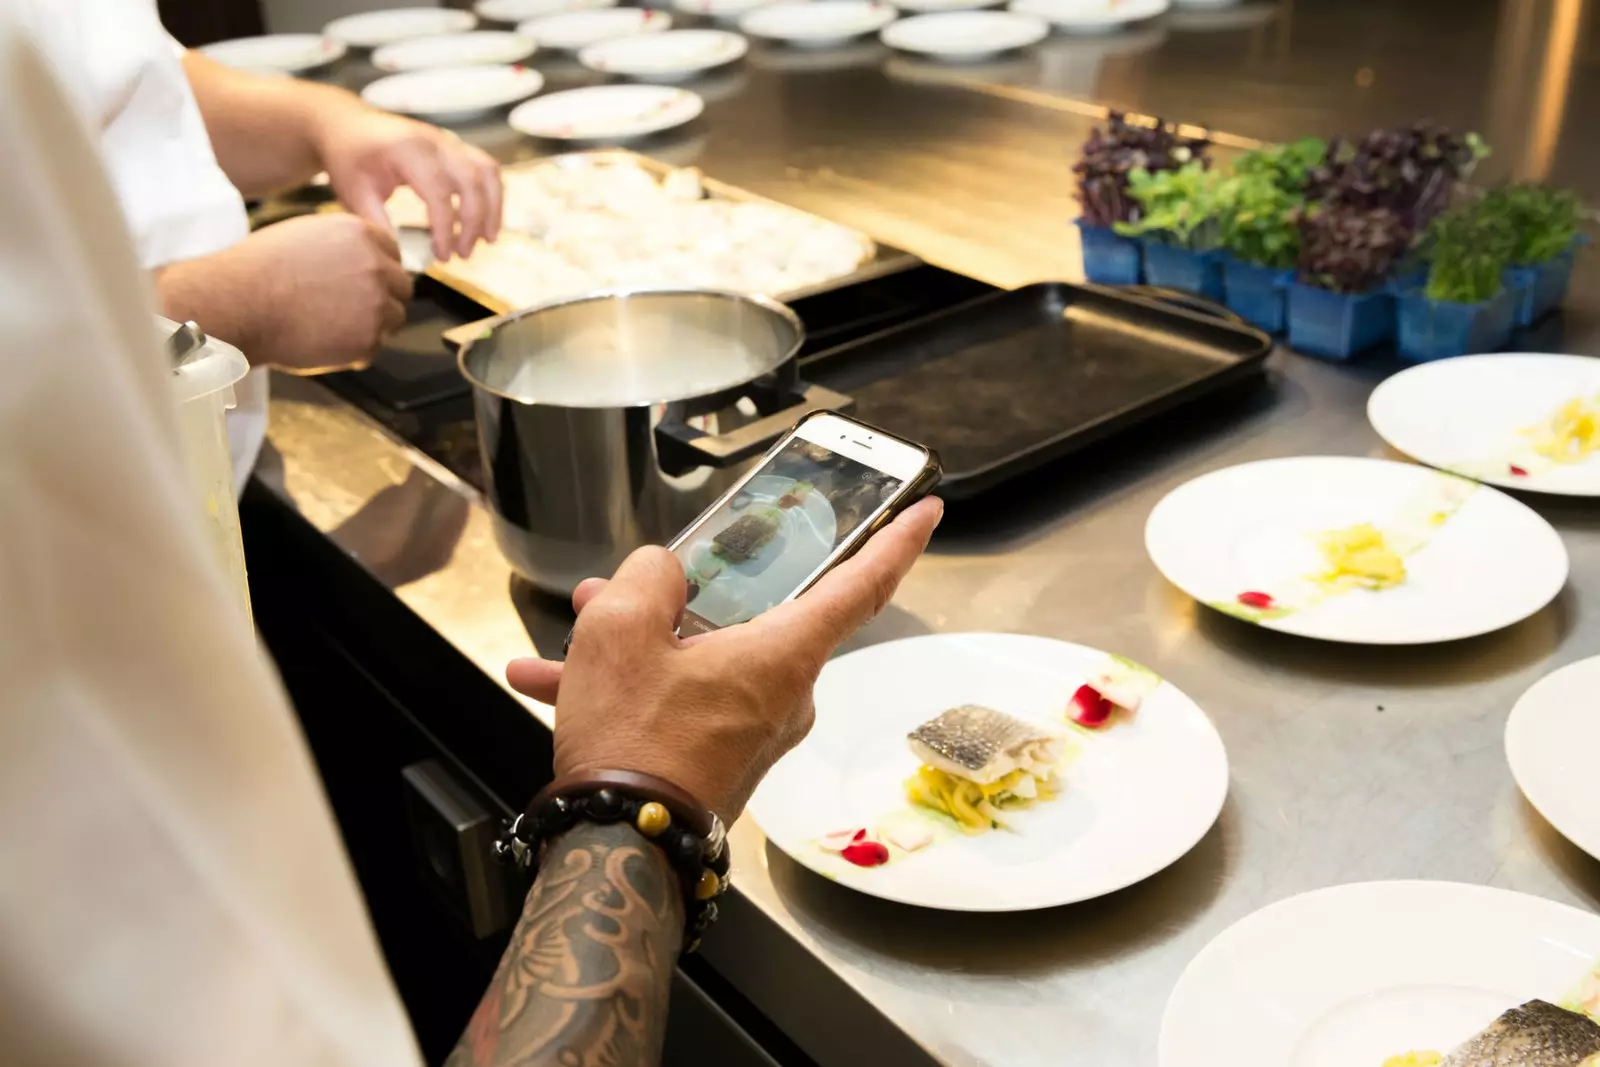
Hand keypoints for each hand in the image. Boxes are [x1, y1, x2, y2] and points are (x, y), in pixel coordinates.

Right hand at [161, 214, 410, 373]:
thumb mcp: (306, 236)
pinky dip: (353, 351)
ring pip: (393, 319)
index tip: (364, 282)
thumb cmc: (258, 270)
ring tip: (331, 326)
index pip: (393, 253)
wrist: (238, 302)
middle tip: (351, 311)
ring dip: (371, 326)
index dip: (379, 270)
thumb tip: (365, 260)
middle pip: (402, 287)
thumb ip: (343, 246)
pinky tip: (322, 341)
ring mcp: (376, 303)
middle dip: (382, 299)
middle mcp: (375, 264)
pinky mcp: (369, 338)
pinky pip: (373, 348)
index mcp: (360, 233)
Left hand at [314, 102, 501, 259]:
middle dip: (473, 224)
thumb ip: (379, 224)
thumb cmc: (349, 159)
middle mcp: (435, 141)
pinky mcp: (456, 146)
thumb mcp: (354, 192)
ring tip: (487, 240)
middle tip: (463, 255)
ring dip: (493, 209)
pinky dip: (492, 195)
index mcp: (408, 150)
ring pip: (488, 173)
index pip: (439, 193)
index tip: (441, 257)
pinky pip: (486, 168)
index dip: (445, 230)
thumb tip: (402, 259)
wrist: (347, 124)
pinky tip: (485, 220)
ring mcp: (449, 140)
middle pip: (472, 183)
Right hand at [507, 497, 943, 822]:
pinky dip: (628, 691)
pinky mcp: (721, 762)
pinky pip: (679, 706)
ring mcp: (753, 733)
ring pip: (698, 662)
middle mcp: (783, 695)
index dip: (897, 541)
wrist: (619, 853)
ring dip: (636, 648)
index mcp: (783, 655)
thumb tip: (660, 574)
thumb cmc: (633, 744)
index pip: (861, 584)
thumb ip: (646, 578)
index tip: (928, 510)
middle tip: (615, 588)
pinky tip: (552, 685)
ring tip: (570, 638)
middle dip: (674, 598)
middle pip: (743, 619)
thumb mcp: (620, 630)